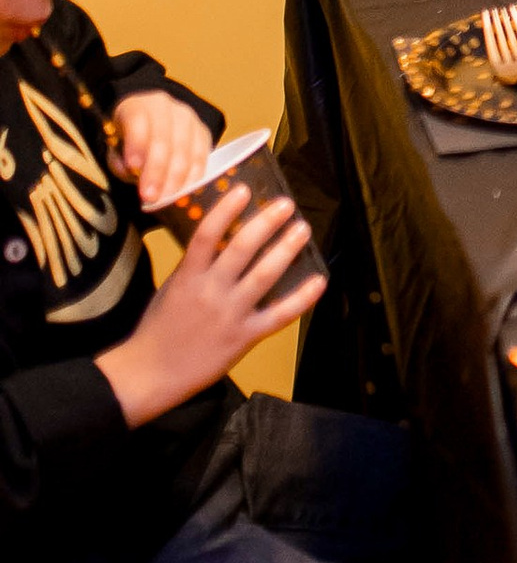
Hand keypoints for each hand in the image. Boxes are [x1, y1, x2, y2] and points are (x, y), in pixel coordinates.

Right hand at [99, 186, 323, 428]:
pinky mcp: (245, 337)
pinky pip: (279, 315)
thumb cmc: (159, 328)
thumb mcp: (171, 289)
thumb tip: (220, 238)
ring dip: (286, 249)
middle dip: (267, 223)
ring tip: (302, 229)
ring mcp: (230, 314)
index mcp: (188, 277)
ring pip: (264, 276)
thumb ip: (195, 266)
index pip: (206, 235)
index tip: (244, 189)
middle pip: (242, 249)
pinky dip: (302, 298)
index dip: (225, 210)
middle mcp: (211, 291)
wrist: (152, 373)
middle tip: (286, 204)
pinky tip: (319, 281)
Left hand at [113, 89, 214, 213]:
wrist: (153, 126)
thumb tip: (132, 172)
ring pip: (184, 149)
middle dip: (156, 171)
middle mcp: (164, 108)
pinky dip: (193, 174)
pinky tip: (184, 189)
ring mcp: (187, 118)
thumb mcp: (116, 147)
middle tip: (149, 195)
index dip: (136, 144)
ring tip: (165, 198)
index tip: (132, 168)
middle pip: (163, 139)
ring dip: (175, 177)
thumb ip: (119, 160)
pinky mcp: (202, 132)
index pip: (137, 122)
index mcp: (137, 106)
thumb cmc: (131, 141)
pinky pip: (202, 154)